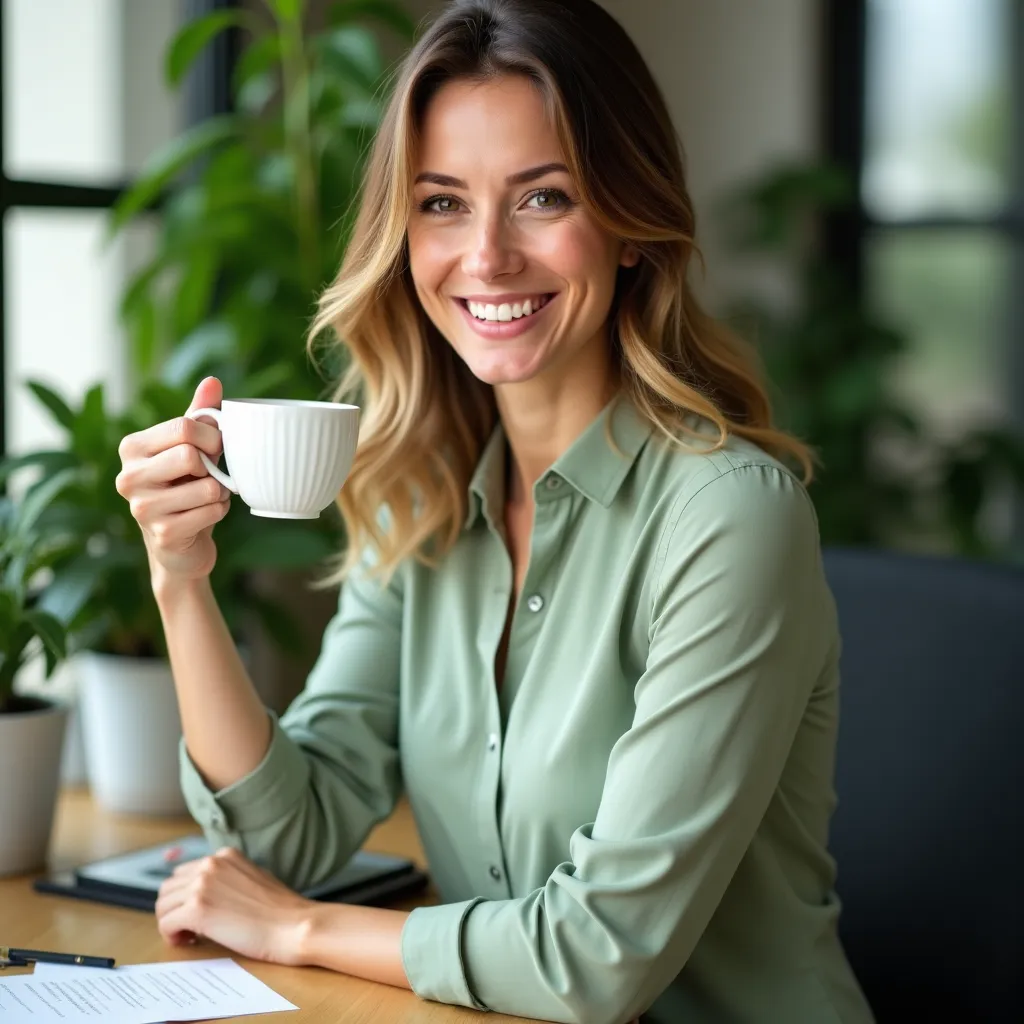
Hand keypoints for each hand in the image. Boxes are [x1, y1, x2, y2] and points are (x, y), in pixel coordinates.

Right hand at [115, 377, 230, 581]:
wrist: (181, 545)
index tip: (214, 447)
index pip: (184, 427)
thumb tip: (212, 381)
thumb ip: (200, 414)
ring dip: (219, 492)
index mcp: (132, 447)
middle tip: (209, 475)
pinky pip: (212, 511)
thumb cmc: (187, 486)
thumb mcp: (193, 447)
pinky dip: (219, 511)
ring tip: (205, 497)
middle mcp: (128, 476)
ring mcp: (141, 508)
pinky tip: (204, 516)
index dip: (211, 436)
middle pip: (190, 454)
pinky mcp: (162, 533)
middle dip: (213, 466)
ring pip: (207, 486)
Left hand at [155, 847, 312, 965]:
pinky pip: (166, 924)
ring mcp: (202, 885)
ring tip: (191, 935)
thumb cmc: (281, 910)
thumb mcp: (254, 878)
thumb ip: (229, 879)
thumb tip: (209, 894)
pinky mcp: (197, 909)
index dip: (186, 897)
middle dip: (174, 909)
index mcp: (225, 855)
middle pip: (169, 887)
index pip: (185, 873)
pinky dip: (172, 936)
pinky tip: (190, 941)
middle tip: (190, 928)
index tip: (198, 914)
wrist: (293, 925)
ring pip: (163, 905)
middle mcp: (210, 864)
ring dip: (171, 922)